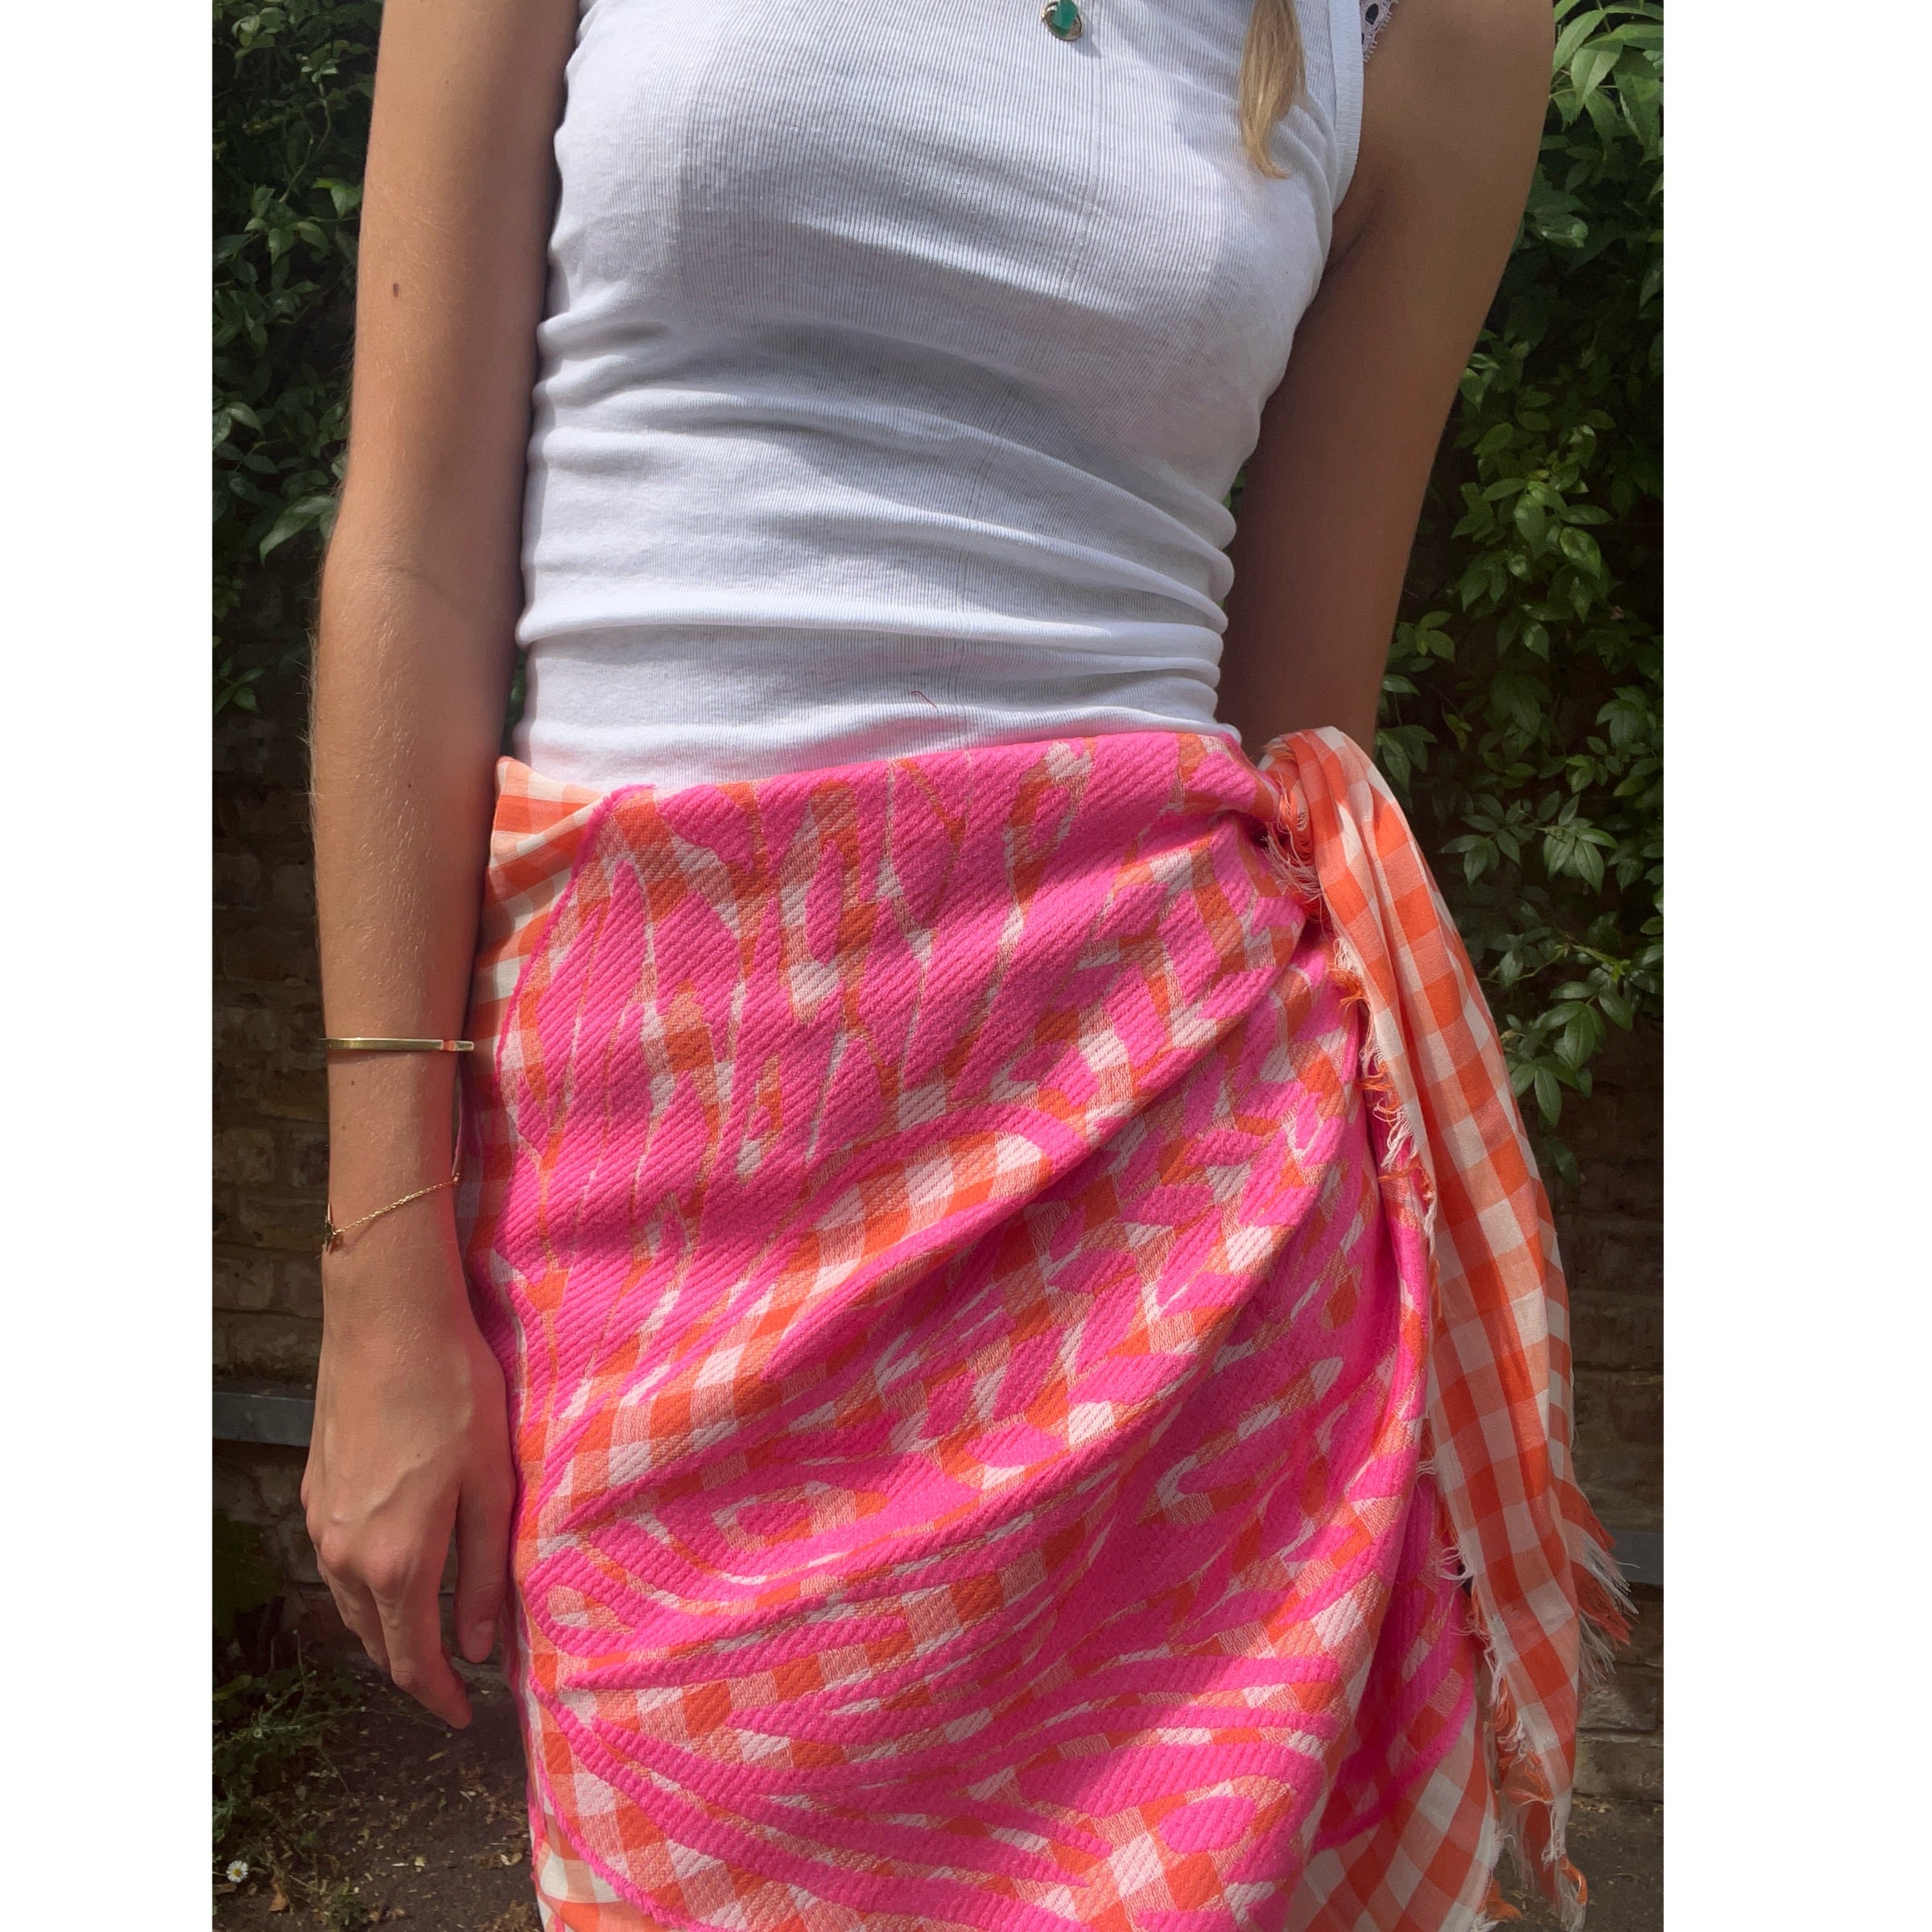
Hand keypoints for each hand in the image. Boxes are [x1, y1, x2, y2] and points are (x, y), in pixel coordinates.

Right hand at [302, 1197, 513, 1726]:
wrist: (387, 1323)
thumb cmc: (454, 1394)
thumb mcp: (489, 1486)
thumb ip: (483, 1573)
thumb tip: (477, 1647)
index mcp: (396, 1562)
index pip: (412, 1661)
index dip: (439, 1697)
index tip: (467, 1717)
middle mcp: (346, 1556)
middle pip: (375, 1641)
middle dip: (413, 1668)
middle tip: (455, 1678)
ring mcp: (322, 1524)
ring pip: (352, 1605)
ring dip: (387, 1628)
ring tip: (431, 1630)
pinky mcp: (314, 1491)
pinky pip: (339, 1564)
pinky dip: (368, 1586)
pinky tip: (399, 1569)